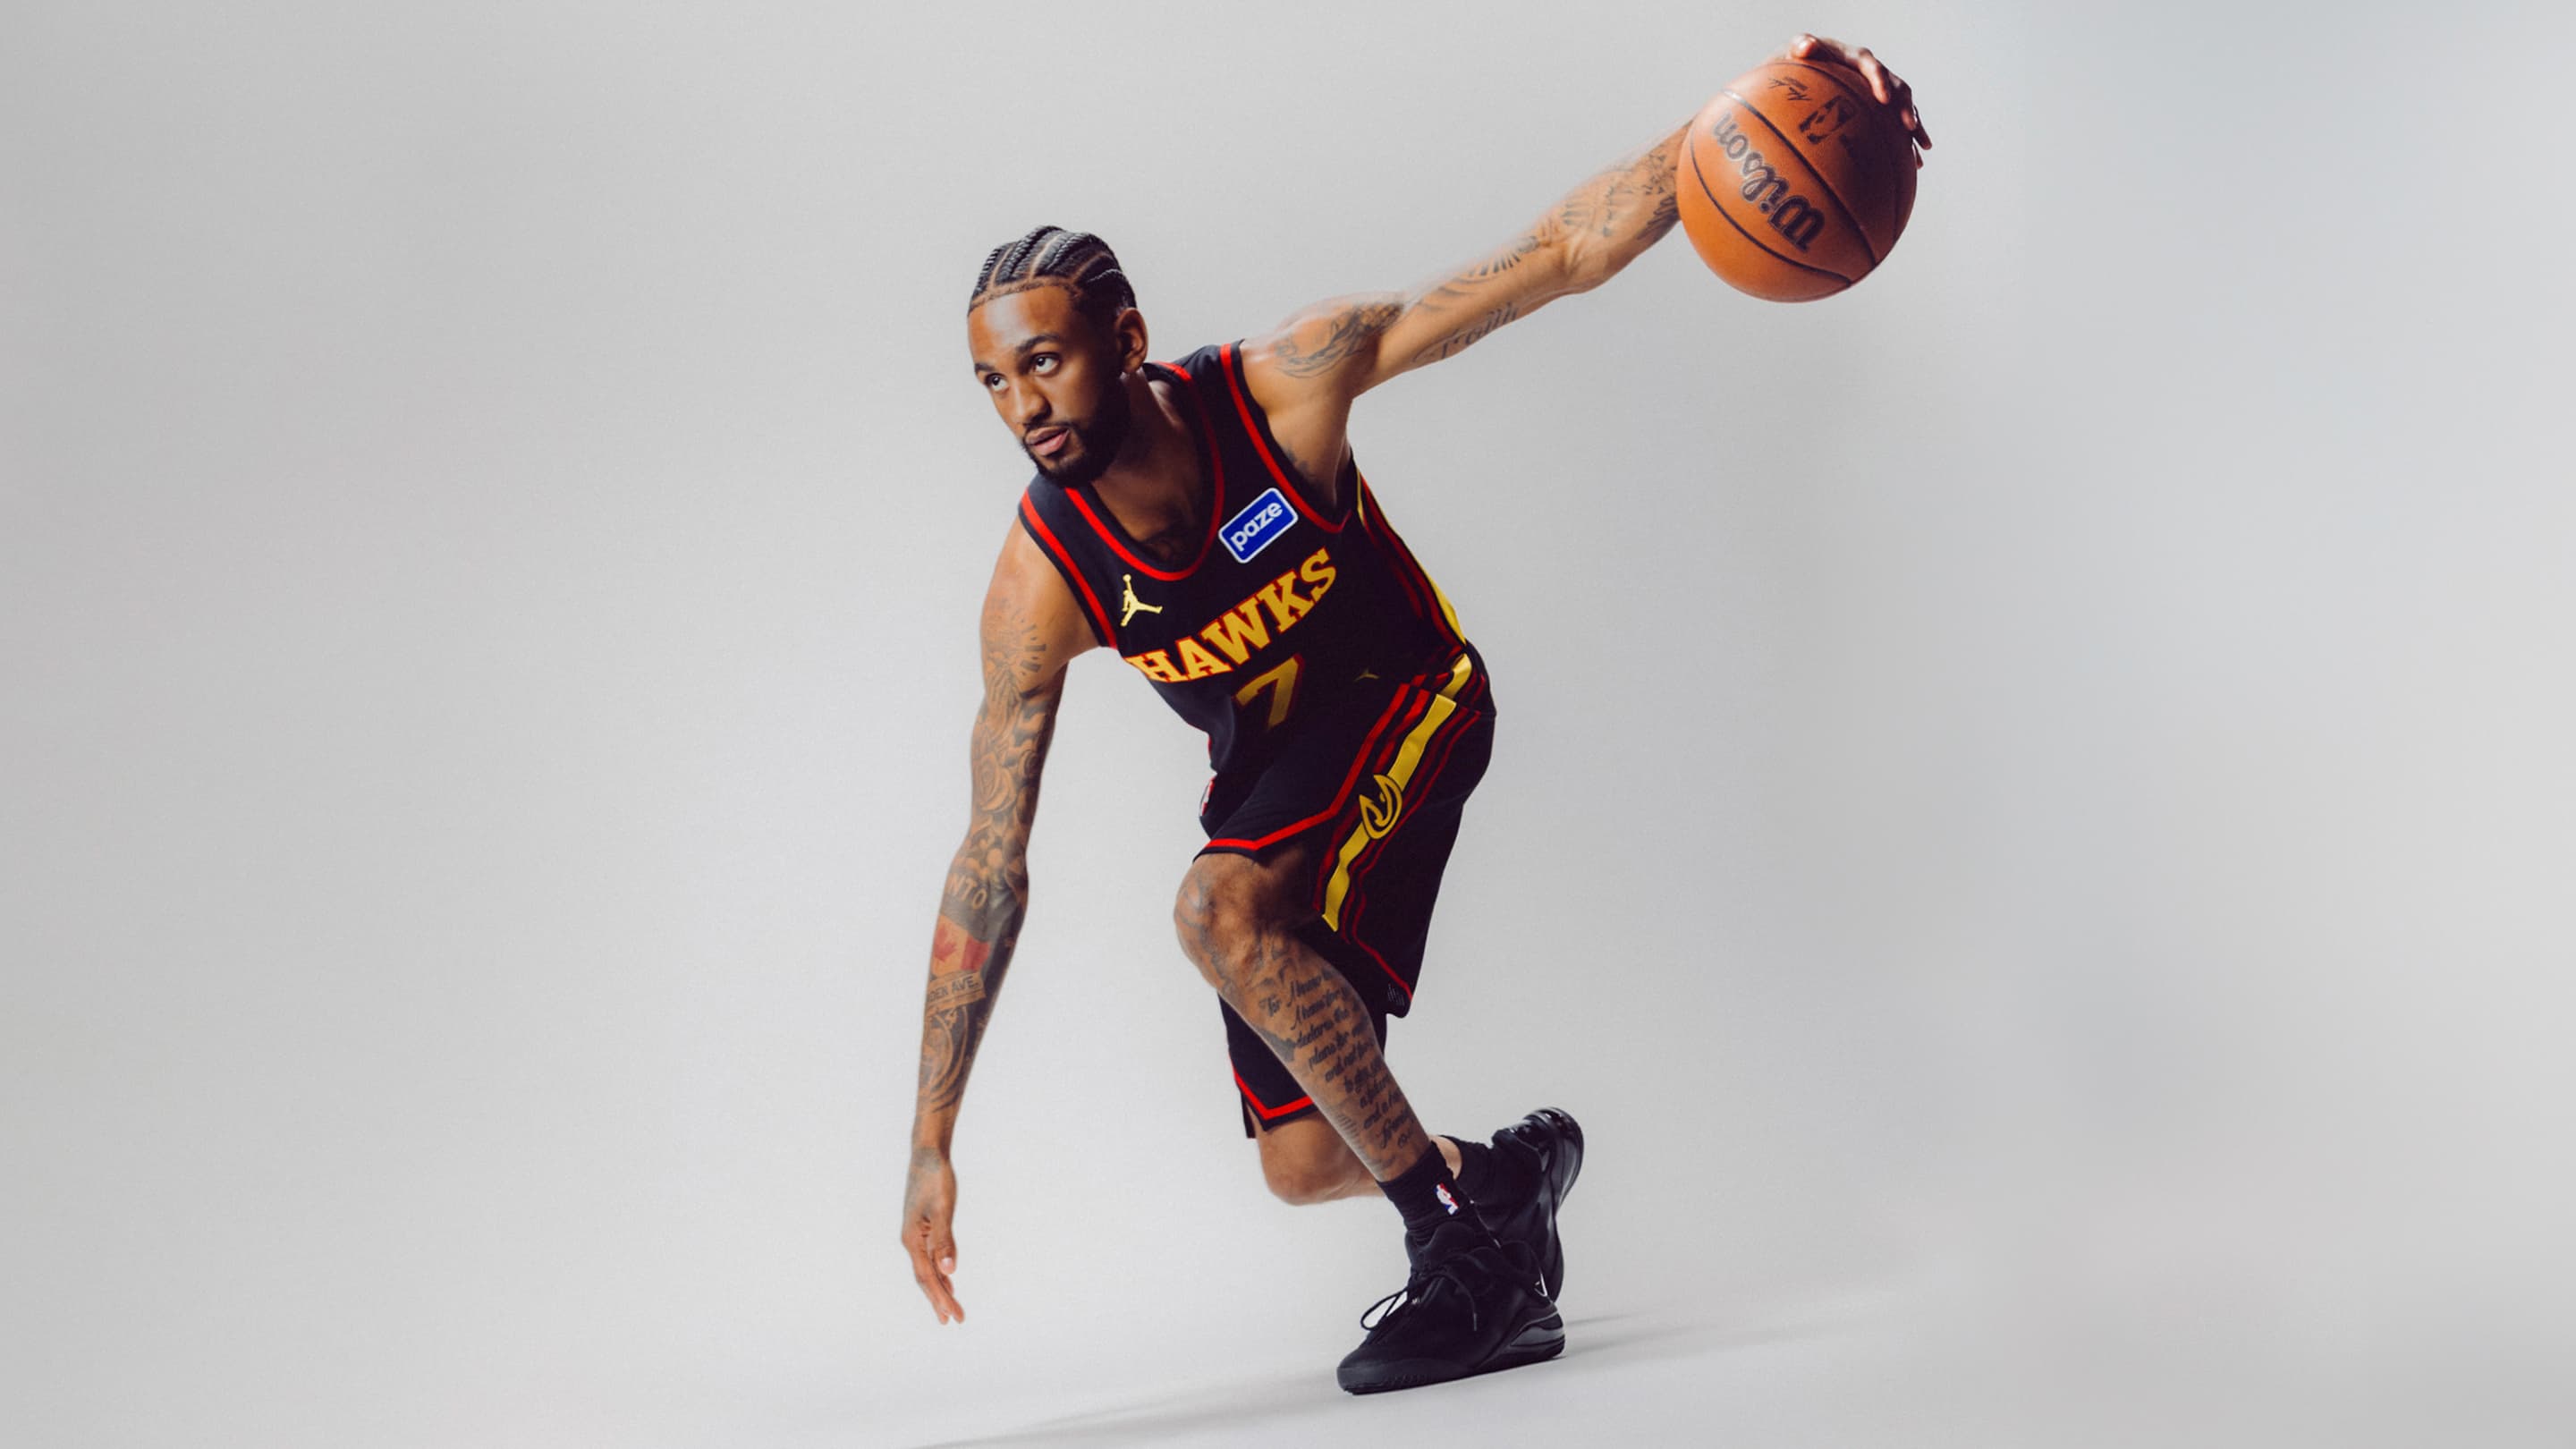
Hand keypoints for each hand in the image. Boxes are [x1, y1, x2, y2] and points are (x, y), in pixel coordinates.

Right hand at [900, 1145, 963, 1323]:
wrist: (927, 1154)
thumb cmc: (935, 1178)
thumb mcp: (942, 1209)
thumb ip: (945, 1239)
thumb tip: (949, 1270)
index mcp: (912, 1239)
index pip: (927, 1277)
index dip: (940, 1298)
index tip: (952, 1316)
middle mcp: (911, 1240)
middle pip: (925, 1277)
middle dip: (938, 1300)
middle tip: (953, 1321)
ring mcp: (916, 1234)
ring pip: (927, 1268)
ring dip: (939, 1288)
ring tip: (950, 1308)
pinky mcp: (923, 1226)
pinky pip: (930, 1256)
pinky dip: (939, 1271)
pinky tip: (948, 1277)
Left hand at [1788, 33, 1930, 160]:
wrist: (1811, 66)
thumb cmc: (1803, 58)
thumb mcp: (1799, 49)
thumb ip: (1801, 45)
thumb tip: (1806, 46)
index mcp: (1857, 58)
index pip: (1871, 66)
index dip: (1880, 82)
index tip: (1884, 100)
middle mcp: (1874, 73)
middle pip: (1897, 88)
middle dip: (1905, 107)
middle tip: (1908, 126)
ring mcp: (1880, 90)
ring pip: (1904, 108)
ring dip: (1915, 127)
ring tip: (1923, 147)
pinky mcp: (1880, 107)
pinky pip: (1898, 124)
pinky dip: (1907, 142)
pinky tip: (1914, 163)